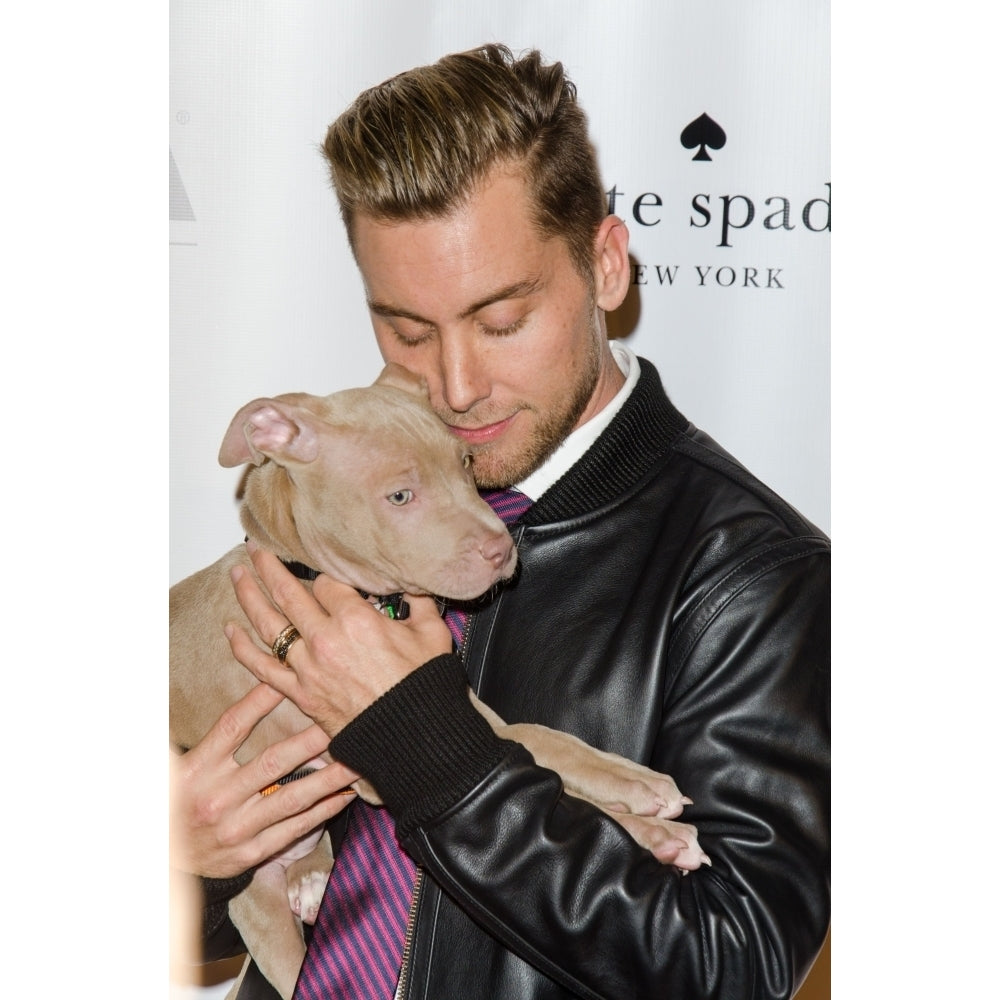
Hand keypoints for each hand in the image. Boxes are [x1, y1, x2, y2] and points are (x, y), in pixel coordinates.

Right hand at [169, 681, 358, 878]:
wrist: (161, 860)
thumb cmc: (176, 800)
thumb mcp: (172, 765)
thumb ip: (196, 733)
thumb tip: (221, 694)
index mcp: (198, 768)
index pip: (234, 725)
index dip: (261, 700)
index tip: (289, 680)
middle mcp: (218, 798)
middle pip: (273, 762)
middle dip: (311, 740)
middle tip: (341, 721)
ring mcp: (236, 828)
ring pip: (292, 798)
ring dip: (329, 778)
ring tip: (357, 759)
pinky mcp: (251, 852)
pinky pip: (294, 829)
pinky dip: (323, 812)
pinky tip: (346, 795)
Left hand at [225, 540, 451, 737]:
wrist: (413, 735)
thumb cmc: (422, 685)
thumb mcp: (430, 633)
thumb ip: (417, 601)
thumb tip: (411, 583)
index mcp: (355, 619)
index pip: (327, 584)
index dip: (326, 576)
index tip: (326, 574)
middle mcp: (324, 638)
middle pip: (288, 593)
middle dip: (269, 568)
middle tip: (257, 549)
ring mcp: (307, 666)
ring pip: (268, 624)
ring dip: (249, 597)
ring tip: (237, 576)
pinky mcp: (300, 692)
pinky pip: (263, 667)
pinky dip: (243, 648)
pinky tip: (232, 630)